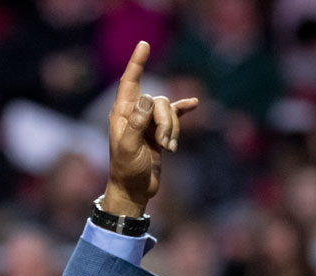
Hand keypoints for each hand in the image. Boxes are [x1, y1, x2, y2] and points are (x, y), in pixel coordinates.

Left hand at [105, 41, 197, 216]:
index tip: (144, 44)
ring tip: (168, 149)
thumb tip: (148, 98)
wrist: (134, 190)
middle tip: (164, 143)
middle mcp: (134, 114)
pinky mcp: (159, 133)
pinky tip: (193, 104)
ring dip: (173, 129)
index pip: (130, 82)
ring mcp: (148, 123)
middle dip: (167, 120)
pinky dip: (183, 112)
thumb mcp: (129, 147)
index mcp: (122, 114)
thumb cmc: (127, 171)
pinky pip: (174, 116)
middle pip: (158, 100)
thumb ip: (137, 123)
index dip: (136, 63)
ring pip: (169, 111)